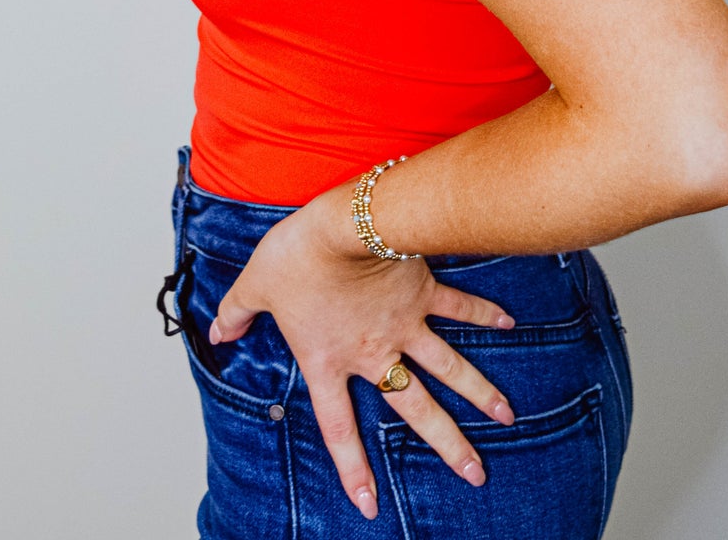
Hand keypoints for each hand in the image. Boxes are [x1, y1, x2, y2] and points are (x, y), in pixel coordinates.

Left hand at [207, 183, 517, 520]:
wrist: (342, 222)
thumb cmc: (297, 254)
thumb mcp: (256, 285)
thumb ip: (236, 312)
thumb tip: (217, 329)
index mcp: (330, 361)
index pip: (340, 428)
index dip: (353, 469)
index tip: (371, 505)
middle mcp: (373, 352)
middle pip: (416, 407)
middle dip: (448, 443)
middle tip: (475, 473)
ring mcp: (404, 324)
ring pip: (449, 368)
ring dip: (479, 393)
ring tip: (507, 418)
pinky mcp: (423, 291)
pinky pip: (459, 308)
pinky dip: (484, 315)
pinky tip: (510, 325)